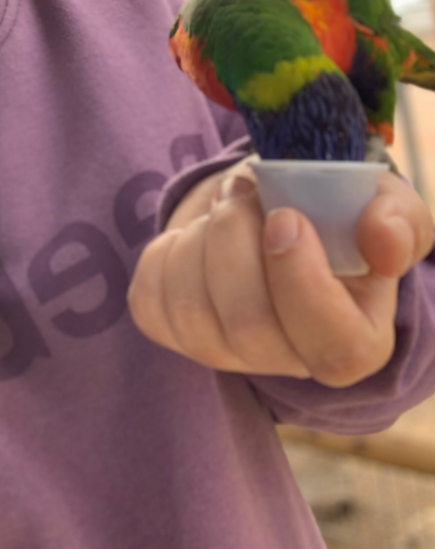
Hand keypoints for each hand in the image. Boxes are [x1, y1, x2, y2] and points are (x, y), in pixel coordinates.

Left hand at [127, 158, 434, 386]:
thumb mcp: (380, 204)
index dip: (302, 285)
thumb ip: (398, 220)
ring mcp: (224, 353)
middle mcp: (288, 360)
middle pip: (250, 328)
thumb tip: (382, 242)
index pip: (334, 348)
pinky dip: (166, 250)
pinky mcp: (173, 332)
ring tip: (228, 202)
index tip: (285, 217)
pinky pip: (150, 300)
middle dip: (236, 241)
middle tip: (244, 189)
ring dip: (203, 236)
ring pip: (192, 312)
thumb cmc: (335, 210)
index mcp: (355, 338)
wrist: (272, 205)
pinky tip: (196, 232)